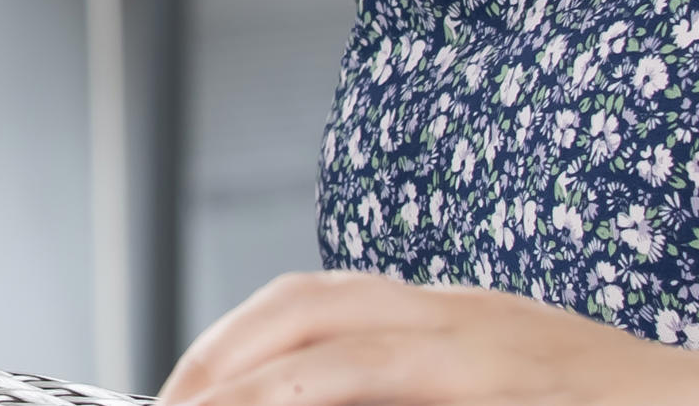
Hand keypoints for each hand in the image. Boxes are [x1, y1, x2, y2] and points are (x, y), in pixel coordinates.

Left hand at [164, 273, 698, 405]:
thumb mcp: (514, 394)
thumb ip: (430, 395)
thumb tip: (332, 403)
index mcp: (458, 318)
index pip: (314, 302)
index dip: (236, 340)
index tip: (184, 390)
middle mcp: (461, 313)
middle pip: (297, 304)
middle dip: (214, 355)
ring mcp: (485, 340)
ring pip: (321, 331)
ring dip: (240, 372)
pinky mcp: (507, 377)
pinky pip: (377, 372)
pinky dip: (304, 390)